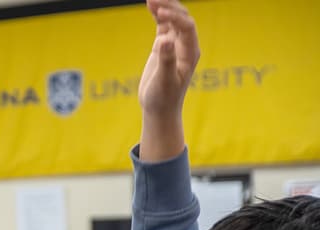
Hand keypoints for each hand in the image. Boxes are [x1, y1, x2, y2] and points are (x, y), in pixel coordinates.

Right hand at [138, 0, 198, 117]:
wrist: (159, 108)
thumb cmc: (163, 98)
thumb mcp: (164, 81)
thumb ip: (166, 59)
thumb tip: (165, 39)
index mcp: (190, 53)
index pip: (187, 27)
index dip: (175, 17)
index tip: (159, 13)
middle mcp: (186, 45)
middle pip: (182, 18)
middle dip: (170, 7)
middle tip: (153, 0)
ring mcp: (175, 44)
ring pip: (173, 19)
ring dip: (164, 7)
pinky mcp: (164, 46)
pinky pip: (163, 25)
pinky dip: (158, 14)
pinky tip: (150, 6)